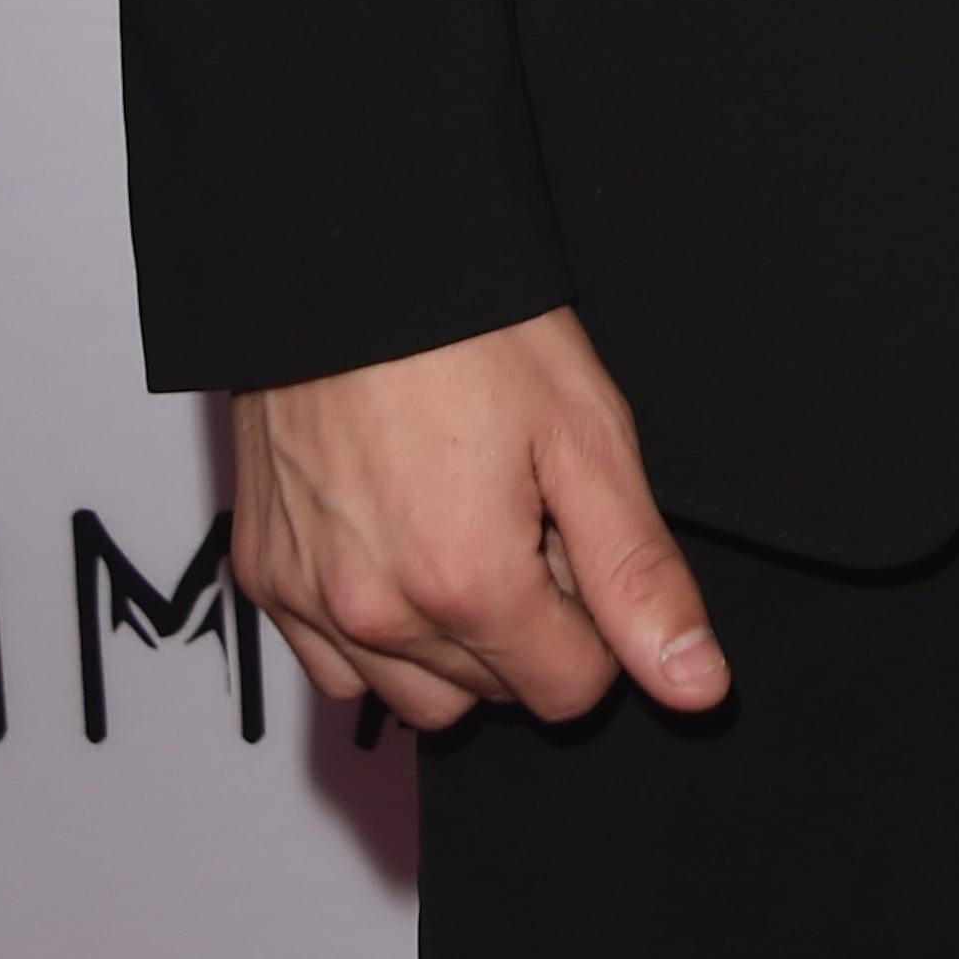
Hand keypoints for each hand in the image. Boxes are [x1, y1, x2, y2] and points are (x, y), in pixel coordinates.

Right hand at [231, 305, 728, 733]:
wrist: (353, 261)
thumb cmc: (471, 331)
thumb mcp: (587, 437)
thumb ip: (637, 575)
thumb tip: (694, 685)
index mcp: (467, 585)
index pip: (569, 690)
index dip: (596, 619)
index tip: (574, 539)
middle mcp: (377, 615)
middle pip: (494, 694)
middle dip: (528, 626)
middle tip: (521, 515)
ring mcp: (310, 602)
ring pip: (414, 696)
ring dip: (453, 645)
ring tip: (461, 528)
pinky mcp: (265, 580)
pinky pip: (337, 667)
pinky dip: (376, 635)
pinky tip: (398, 548)